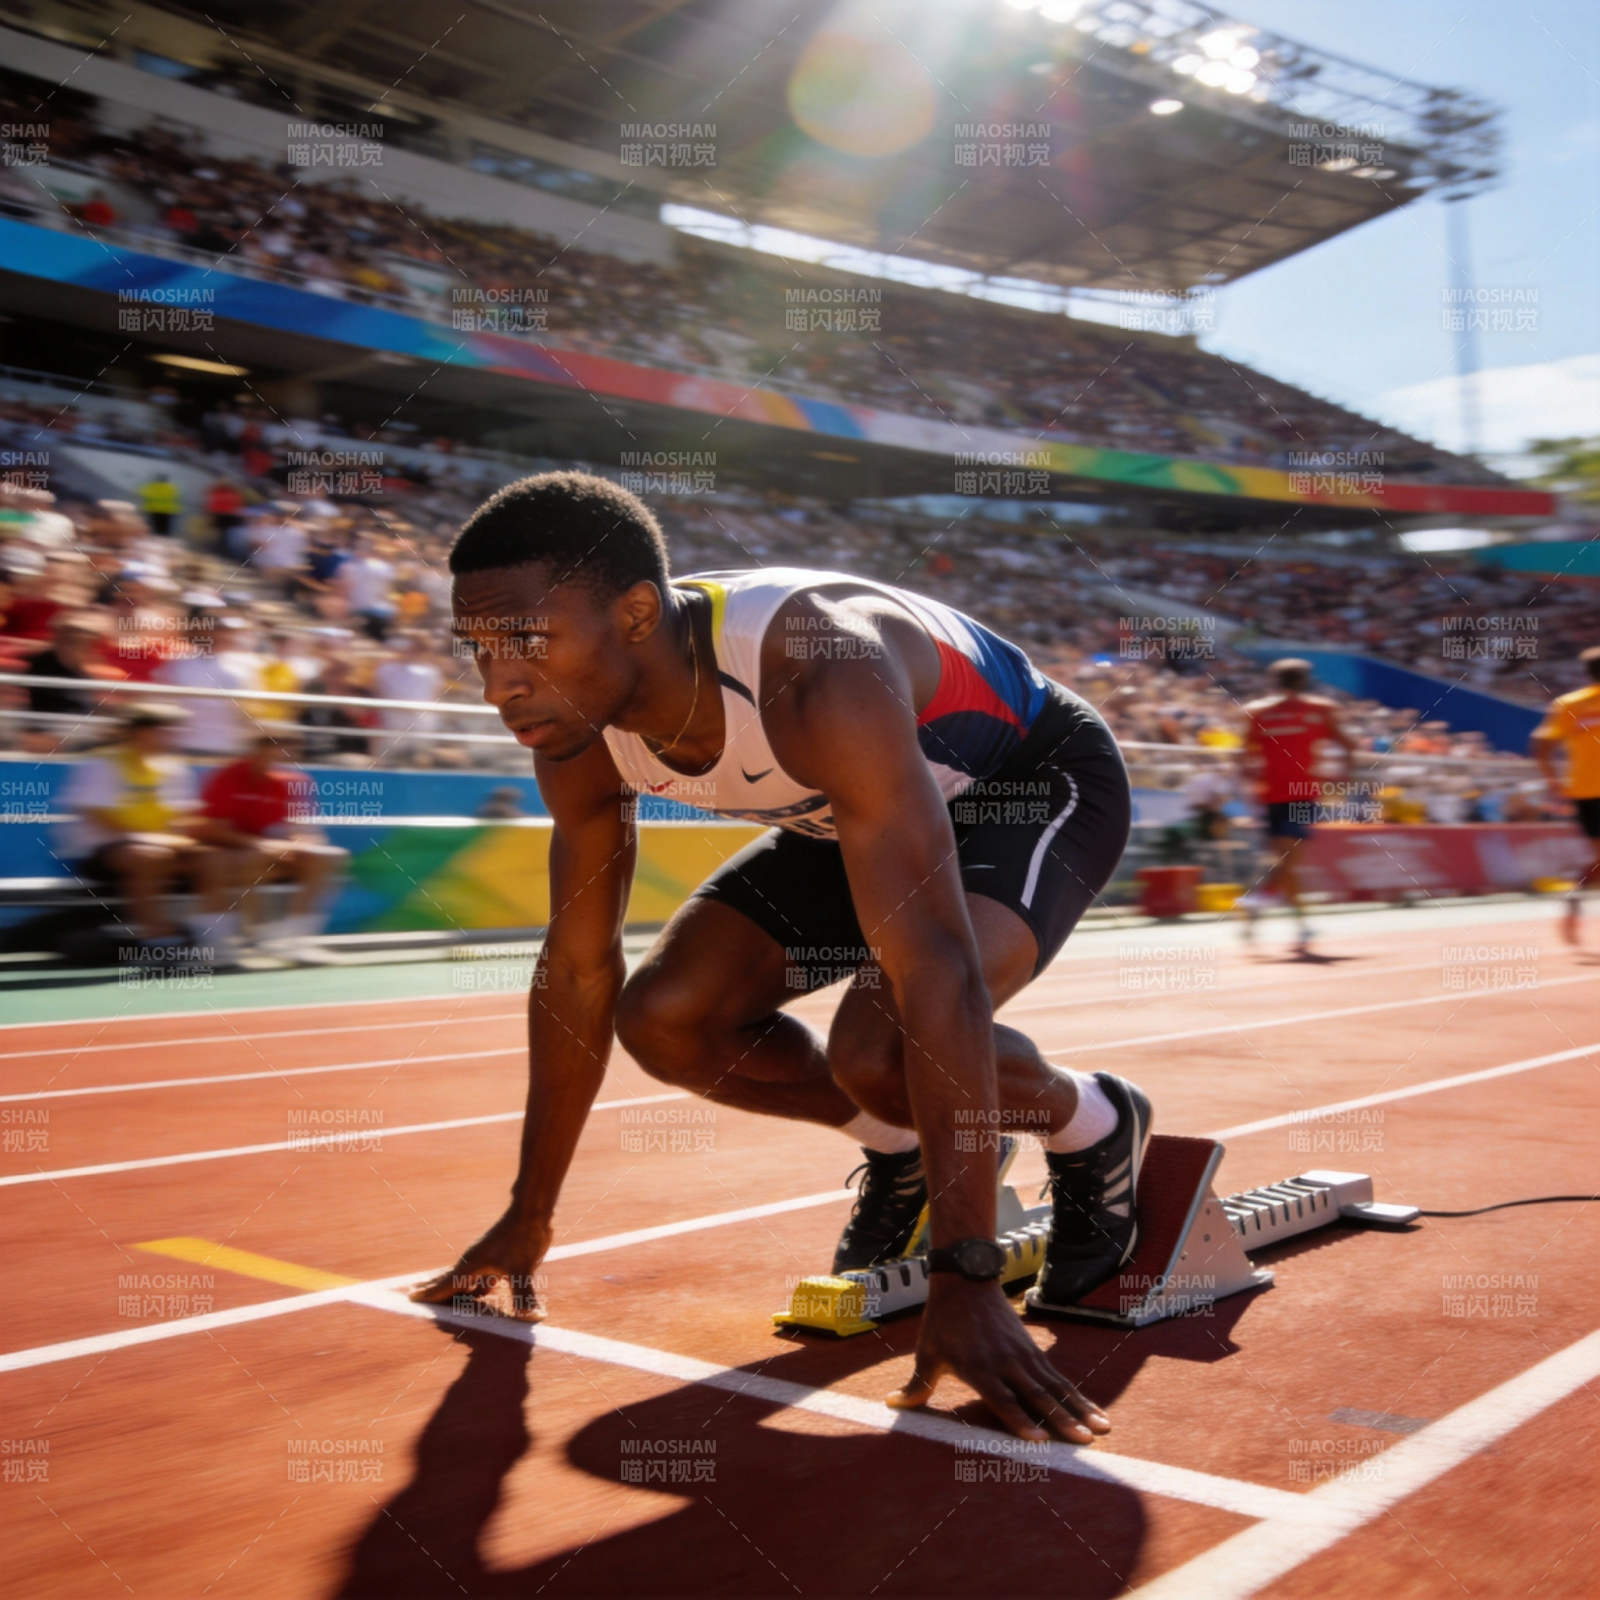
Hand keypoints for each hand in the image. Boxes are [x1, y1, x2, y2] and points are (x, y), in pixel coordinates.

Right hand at [409, 1207, 551, 1321]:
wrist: (532, 1212)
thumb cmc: (522, 1238)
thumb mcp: (522, 1269)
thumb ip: (524, 1296)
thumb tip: (533, 1317)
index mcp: (471, 1266)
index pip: (444, 1284)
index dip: (428, 1294)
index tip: (409, 1298)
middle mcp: (474, 1263)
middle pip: (448, 1279)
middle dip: (432, 1288)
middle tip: (411, 1293)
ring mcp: (486, 1261)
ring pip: (465, 1280)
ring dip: (454, 1290)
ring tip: (443, 1299)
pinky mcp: (500, 1260)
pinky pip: (482, 1279)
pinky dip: (476, 1289)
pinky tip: (478, 1296)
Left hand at [887, 1276, 1110, 1443]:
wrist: (966, 1280)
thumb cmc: (943, 1321)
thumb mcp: (926, 1352)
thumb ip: (917, 1384)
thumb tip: (893, 1405)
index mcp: (979, 1367)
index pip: (1003, 1399)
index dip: (1020, 1421)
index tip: (1040, 1441)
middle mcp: (1006, 1362)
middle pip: (1038, 1395)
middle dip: (1062, 1419)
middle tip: (1084, 1441)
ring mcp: (1023, 1356)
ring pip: (1056, 1387)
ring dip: (1079, 1409)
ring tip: (1101, 1429)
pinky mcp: (1032, 1350)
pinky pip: (1058, 1377)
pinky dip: (1078, 1395)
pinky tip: (1094, 1412)